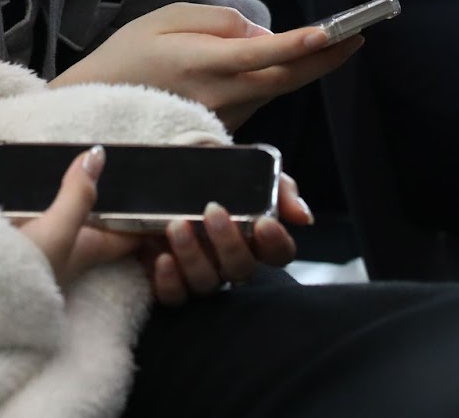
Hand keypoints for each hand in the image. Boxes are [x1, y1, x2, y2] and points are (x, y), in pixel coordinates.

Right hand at [0, 149, 137, 289]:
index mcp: (78, 250)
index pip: (122, 237)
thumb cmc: (24, 274)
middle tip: (88, 158)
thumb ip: (78, 194)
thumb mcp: (59, 231)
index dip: (142, 220)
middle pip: (71, 217)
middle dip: (78, 191)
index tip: (159, 198)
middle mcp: (49, 247)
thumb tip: (98, 155)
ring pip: (19, 207)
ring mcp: (12, 244)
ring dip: (17, 182)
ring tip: (20, 157)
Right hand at [52, 4, 363, 129]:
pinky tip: (294, 59)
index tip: (339, 30)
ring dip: (306, 65)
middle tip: (359, 34)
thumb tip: (262, 33)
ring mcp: (224, 115)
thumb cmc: (128, 53)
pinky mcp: (224, 125)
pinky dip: (281, 76)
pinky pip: (260, 96)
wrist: (97, 104)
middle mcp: (222, 95)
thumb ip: (217, 21)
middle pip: (286, 78)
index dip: (306, 43)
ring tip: (336, 38)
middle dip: (326, 56)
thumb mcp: (167, 17)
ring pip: (275, 88)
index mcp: (206, 64)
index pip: (268, 54)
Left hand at [146, 173, 313, 305]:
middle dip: (230, 244)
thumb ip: (276, 185)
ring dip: (194, 257)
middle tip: (212, 211)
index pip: (279, 253)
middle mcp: (228, 259)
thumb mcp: (239, 162)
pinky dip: (169, 282)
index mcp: (252, 235)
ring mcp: (198, 272)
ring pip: (207, 284)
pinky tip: (162, 258)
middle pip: (242, 270)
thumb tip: (303, 217)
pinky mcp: (167, 280)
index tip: (264, 222)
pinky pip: (174, 297)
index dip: (276, 244)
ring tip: (175, 226)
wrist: (156, 165)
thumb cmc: (203, 166)